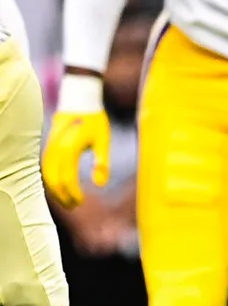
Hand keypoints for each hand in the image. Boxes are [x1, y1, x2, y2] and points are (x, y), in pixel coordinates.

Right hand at [41, 74, 110, 208]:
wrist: (79, 100)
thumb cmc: (95, 120)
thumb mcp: (103, 140)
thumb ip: (102, 162)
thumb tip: (100, 184)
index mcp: (70, 148)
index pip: (67, 177)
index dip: (73, 193)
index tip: (81, 201)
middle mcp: (56, 148)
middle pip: (53, 179)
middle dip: (62, 195)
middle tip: (73, 206)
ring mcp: (49, 147)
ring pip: (46, 174)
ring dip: (54, 189)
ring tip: (66, 200)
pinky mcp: (48, 145)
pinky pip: (45, 167)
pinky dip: (50, 179)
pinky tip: (59, 187)